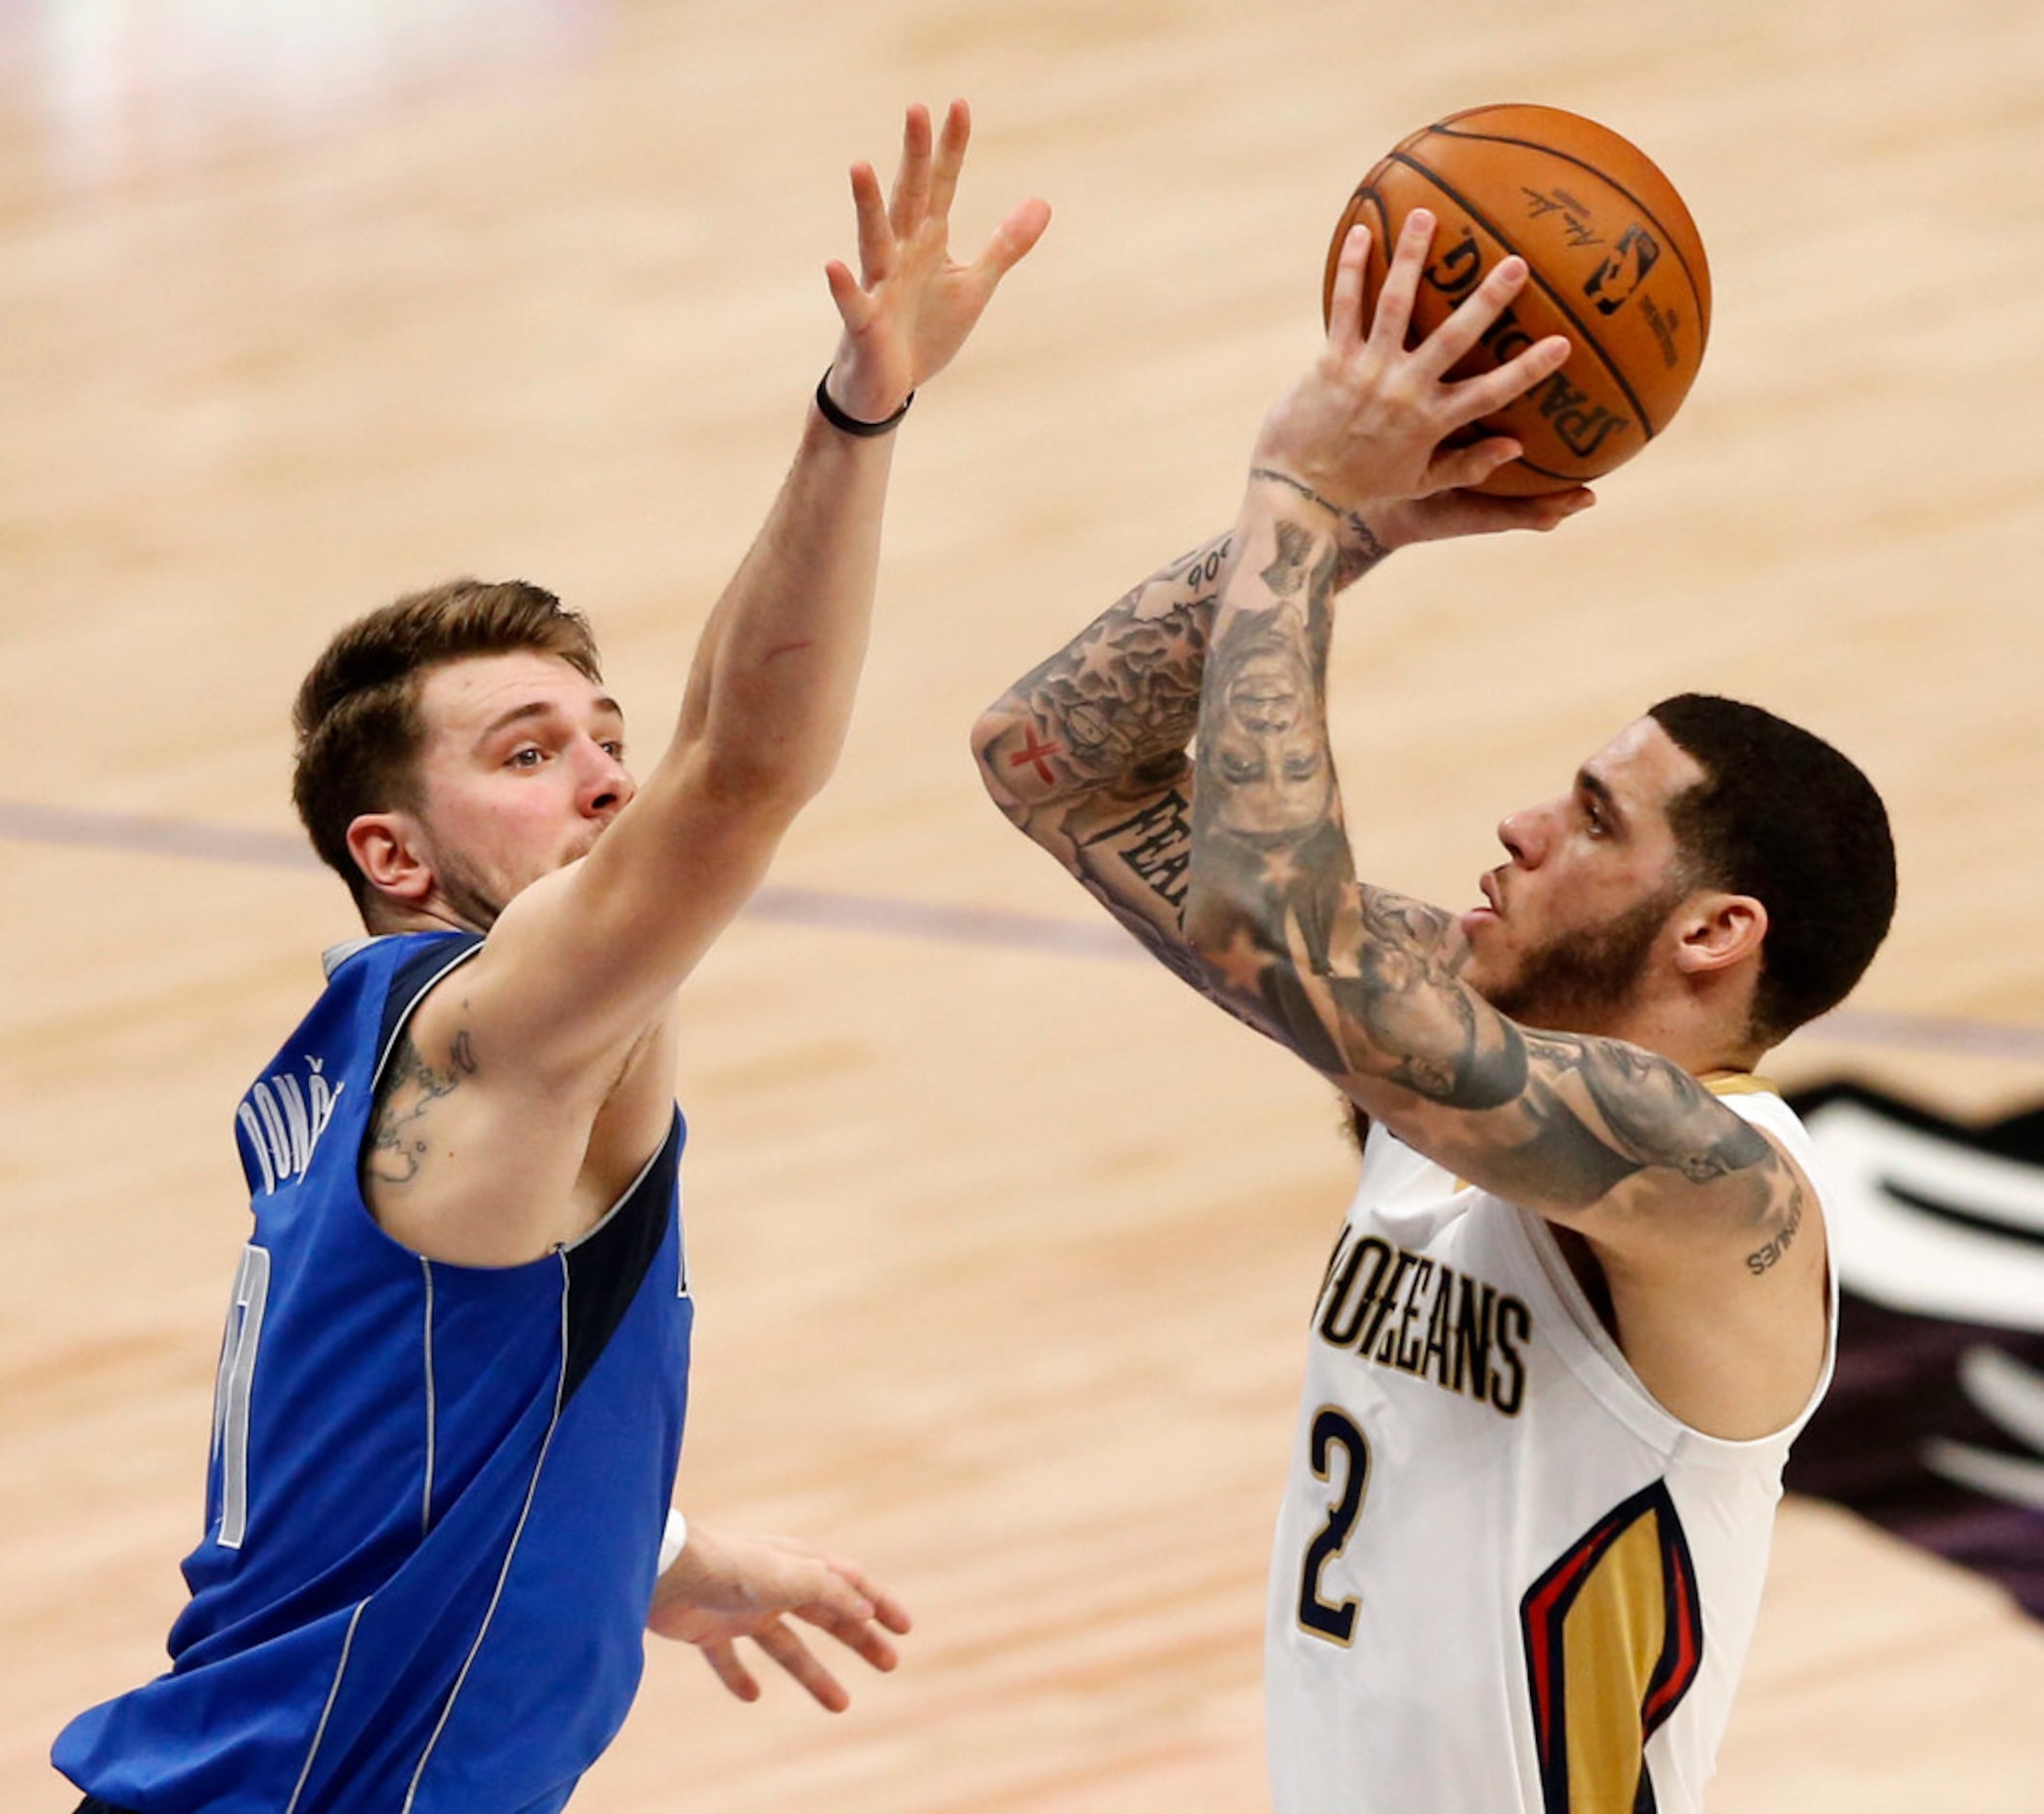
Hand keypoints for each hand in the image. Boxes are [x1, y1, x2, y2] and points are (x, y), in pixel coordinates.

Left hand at [646, 1522, 912, 1711]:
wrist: (666, 1572)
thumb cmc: (732, 1568)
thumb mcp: (792, 1577)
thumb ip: (830, 1592)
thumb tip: (866, 1611)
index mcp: (798, 1565)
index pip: (850, 1583)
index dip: (879, 1603)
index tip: (904, 1628)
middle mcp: (774, 1585)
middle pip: (826, 1615)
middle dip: (860, 1639)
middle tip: (890, 1663)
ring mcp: (742, 1608)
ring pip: (787, 1646)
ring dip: (814, 1673)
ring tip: (841, 1705)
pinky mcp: (709, 1629)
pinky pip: (729, 1658)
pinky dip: (740, 1677)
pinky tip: (751, 1696)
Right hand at [823, 99, 1050, 421]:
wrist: (888, 388)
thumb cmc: (924, 331)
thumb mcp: (974, 285)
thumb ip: (1005, 245)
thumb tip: (1043, 203)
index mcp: (927, 241)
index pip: (941, 186)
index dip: (951, 149)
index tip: (959, 104)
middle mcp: (900, 254)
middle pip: (909, 198)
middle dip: (913, 157)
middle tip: (916, 108)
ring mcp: (880, 286)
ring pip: (873, 239)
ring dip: (867, 206)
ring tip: (861, 166)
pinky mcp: (866, 324)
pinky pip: (853, 303)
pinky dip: (844, 287)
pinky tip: (832, 265)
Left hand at [1256, 210, 1592, 551]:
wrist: (1299, 490)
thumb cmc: (1363, 487)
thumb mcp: (1419, 484)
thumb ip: (1468, 465)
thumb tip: (1517, 449)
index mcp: (1431, 422)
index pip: (1490, 393)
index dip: (1528, 370)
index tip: (1562, 343)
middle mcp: (1404, 392)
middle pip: (1454, 337)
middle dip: (1487, 299)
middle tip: (1517, 263)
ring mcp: (1367, 372)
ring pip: (1395, 304)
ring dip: (1413, 257)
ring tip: (1428, 215)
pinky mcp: (1332, 360)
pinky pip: (1345, 305)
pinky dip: (1352, 268)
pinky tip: (1363, 232)